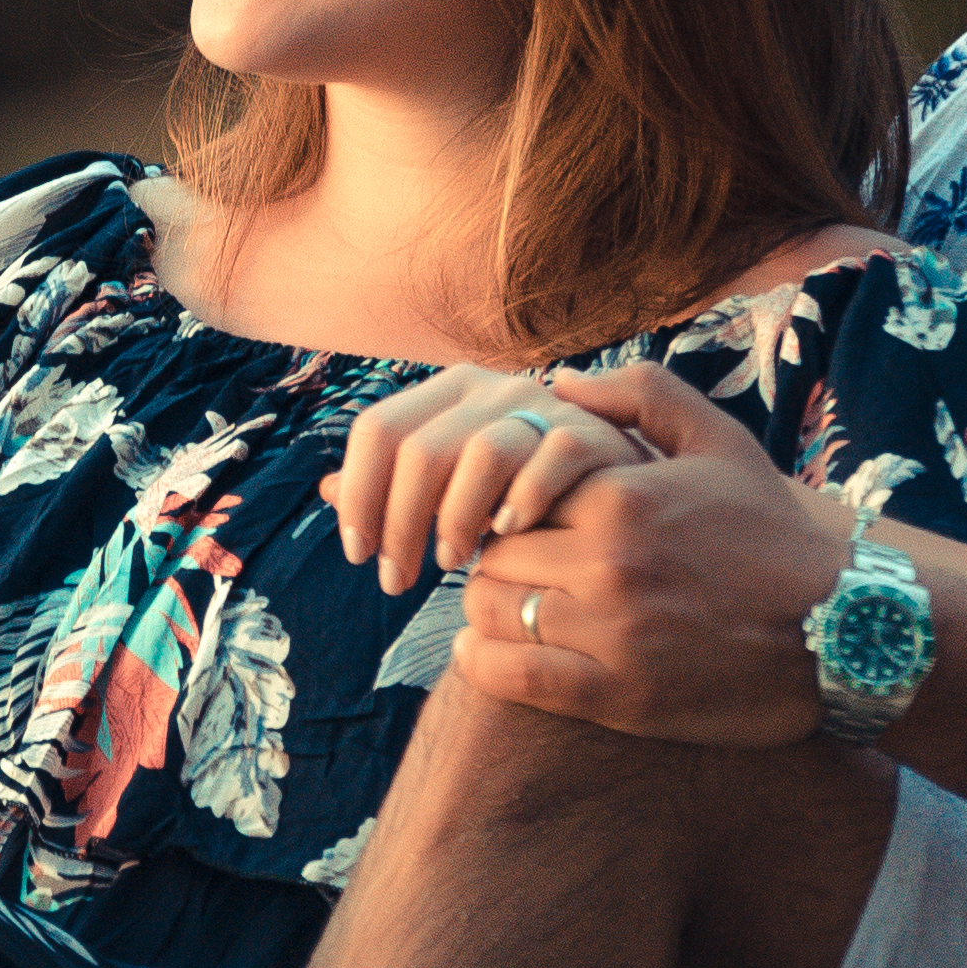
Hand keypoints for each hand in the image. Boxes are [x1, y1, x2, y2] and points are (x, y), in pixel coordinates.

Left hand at [326, 362, 657, 590]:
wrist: (641, 505)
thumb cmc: (533, 494)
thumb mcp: (462, 479)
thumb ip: (401, 479)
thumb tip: (325, 489)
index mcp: (458, 389)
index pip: (378, 429)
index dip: (357, 494)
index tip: (360, 554)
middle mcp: (501, 387)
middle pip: (420, 448)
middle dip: (397, 522)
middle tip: (396, 580)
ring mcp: (552, 409)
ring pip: (481, 454)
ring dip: (455, 517)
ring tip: (450, 567)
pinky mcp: (598, 439)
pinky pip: (551, 459)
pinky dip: (522, 498)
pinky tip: (507, 538)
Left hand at [437, 360, 857, 750]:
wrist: (843, 630)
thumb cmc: (775, 534)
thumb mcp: (721, 441)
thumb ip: (640, 396)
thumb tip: (558, 384)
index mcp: (622, 499)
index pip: (513, 496)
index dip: (510, 508)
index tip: (521, 522)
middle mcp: (608, 564)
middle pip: (495, 557)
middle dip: (496, 560)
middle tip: (512, 569)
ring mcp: (611, 634)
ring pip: (493, 614)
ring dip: (489, 611)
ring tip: (508, 609)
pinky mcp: (619, 696)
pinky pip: (512, 678)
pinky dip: (482, 665)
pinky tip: (483, 655)